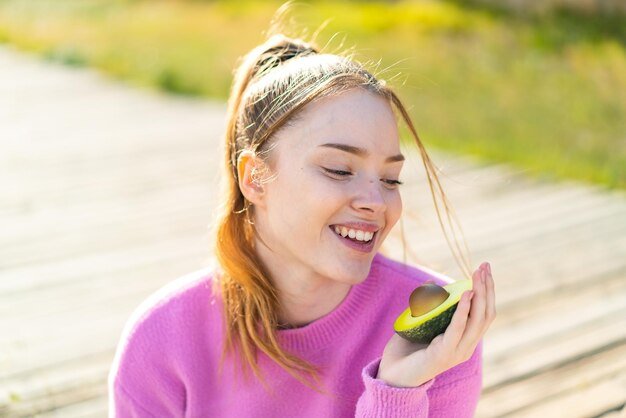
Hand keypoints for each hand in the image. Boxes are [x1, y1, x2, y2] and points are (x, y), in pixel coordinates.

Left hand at [377, 262, 495, 386]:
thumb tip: (432, 283)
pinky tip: (466, 294)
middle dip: (487, 288)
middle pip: (486, 314)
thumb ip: (428, 306)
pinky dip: (463, 310)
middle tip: (484, 266)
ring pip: (477, 320)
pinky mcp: (444, 354)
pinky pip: (458, 329)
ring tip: (477, 275)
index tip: (485, 268)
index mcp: (465, 340)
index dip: (488, 290)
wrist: (392, 374)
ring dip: (479, 294)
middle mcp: (466, 346)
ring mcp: (458, 352)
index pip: (485, 313)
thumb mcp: (421, 322)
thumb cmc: (406, 349)